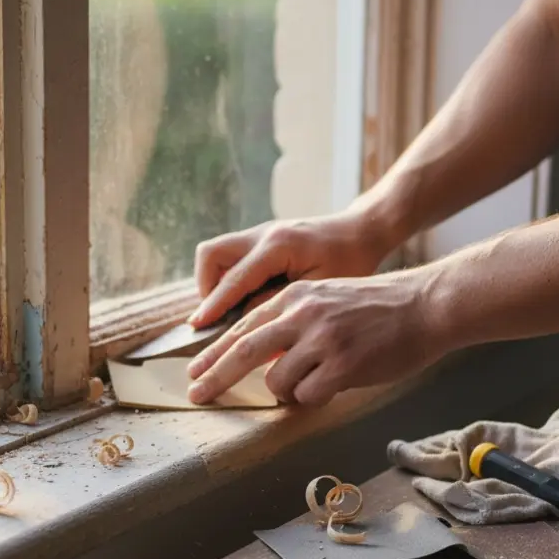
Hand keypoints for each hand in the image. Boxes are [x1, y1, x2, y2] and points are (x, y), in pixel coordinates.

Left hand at [184, 269, 451, 406]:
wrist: (426, 304)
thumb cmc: (378, 309)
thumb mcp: (326, 299)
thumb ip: (292, 322)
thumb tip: (259, 359)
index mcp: (295, 297)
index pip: (242, 328)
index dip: (215, 354)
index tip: (195, 373)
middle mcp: (303, 314)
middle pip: (243, 352)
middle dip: (215, 378)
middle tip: (196, 396)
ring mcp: (322, 339)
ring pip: (278, 381)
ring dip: (289, 391)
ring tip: (318, 380)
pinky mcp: (343, 364)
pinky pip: (308, 396)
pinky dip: (314, 398)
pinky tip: (334, 386)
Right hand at [189, 209, 394, 328]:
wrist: (361, 232)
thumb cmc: (349, 262)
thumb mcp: (319, 289)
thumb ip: (280, 304)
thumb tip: (246, 324)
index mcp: (278, 246)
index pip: (234, 279)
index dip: (214, 305)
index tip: (197, 326)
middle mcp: (262, 234)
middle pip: (211, 254)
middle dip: (206, 287)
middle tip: (216, 316)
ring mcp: (259, 233)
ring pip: (216, 254)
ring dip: (215, 282)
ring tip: (230, 310)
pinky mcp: (261, 239)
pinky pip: (230, 257)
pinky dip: (228, 278)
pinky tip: (246, 300)